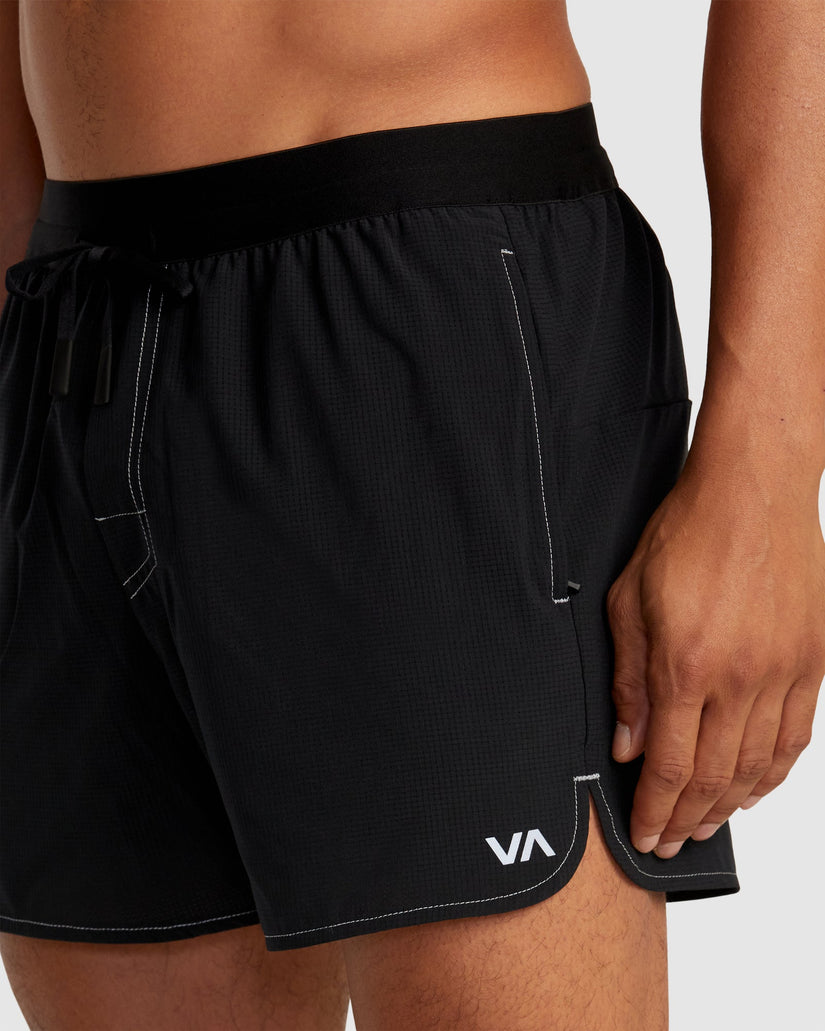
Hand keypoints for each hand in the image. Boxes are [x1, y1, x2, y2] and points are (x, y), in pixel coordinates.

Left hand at [606, 450, 824, 858]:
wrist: (754, 492)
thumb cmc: (686, 534)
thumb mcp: (628, 600)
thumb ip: (628, 679)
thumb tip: (626, 744)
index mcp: (685, 666)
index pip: (667, 764)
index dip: (654, 810)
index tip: (644, 836)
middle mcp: (739, 680)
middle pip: (712, 777)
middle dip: (687, 819)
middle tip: (671, 842)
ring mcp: (783, 674)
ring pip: (757, 766)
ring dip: (729, 805)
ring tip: (705, 824)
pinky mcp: (813, 663)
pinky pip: (796, 738)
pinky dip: (773, 774)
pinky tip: (753, 789)